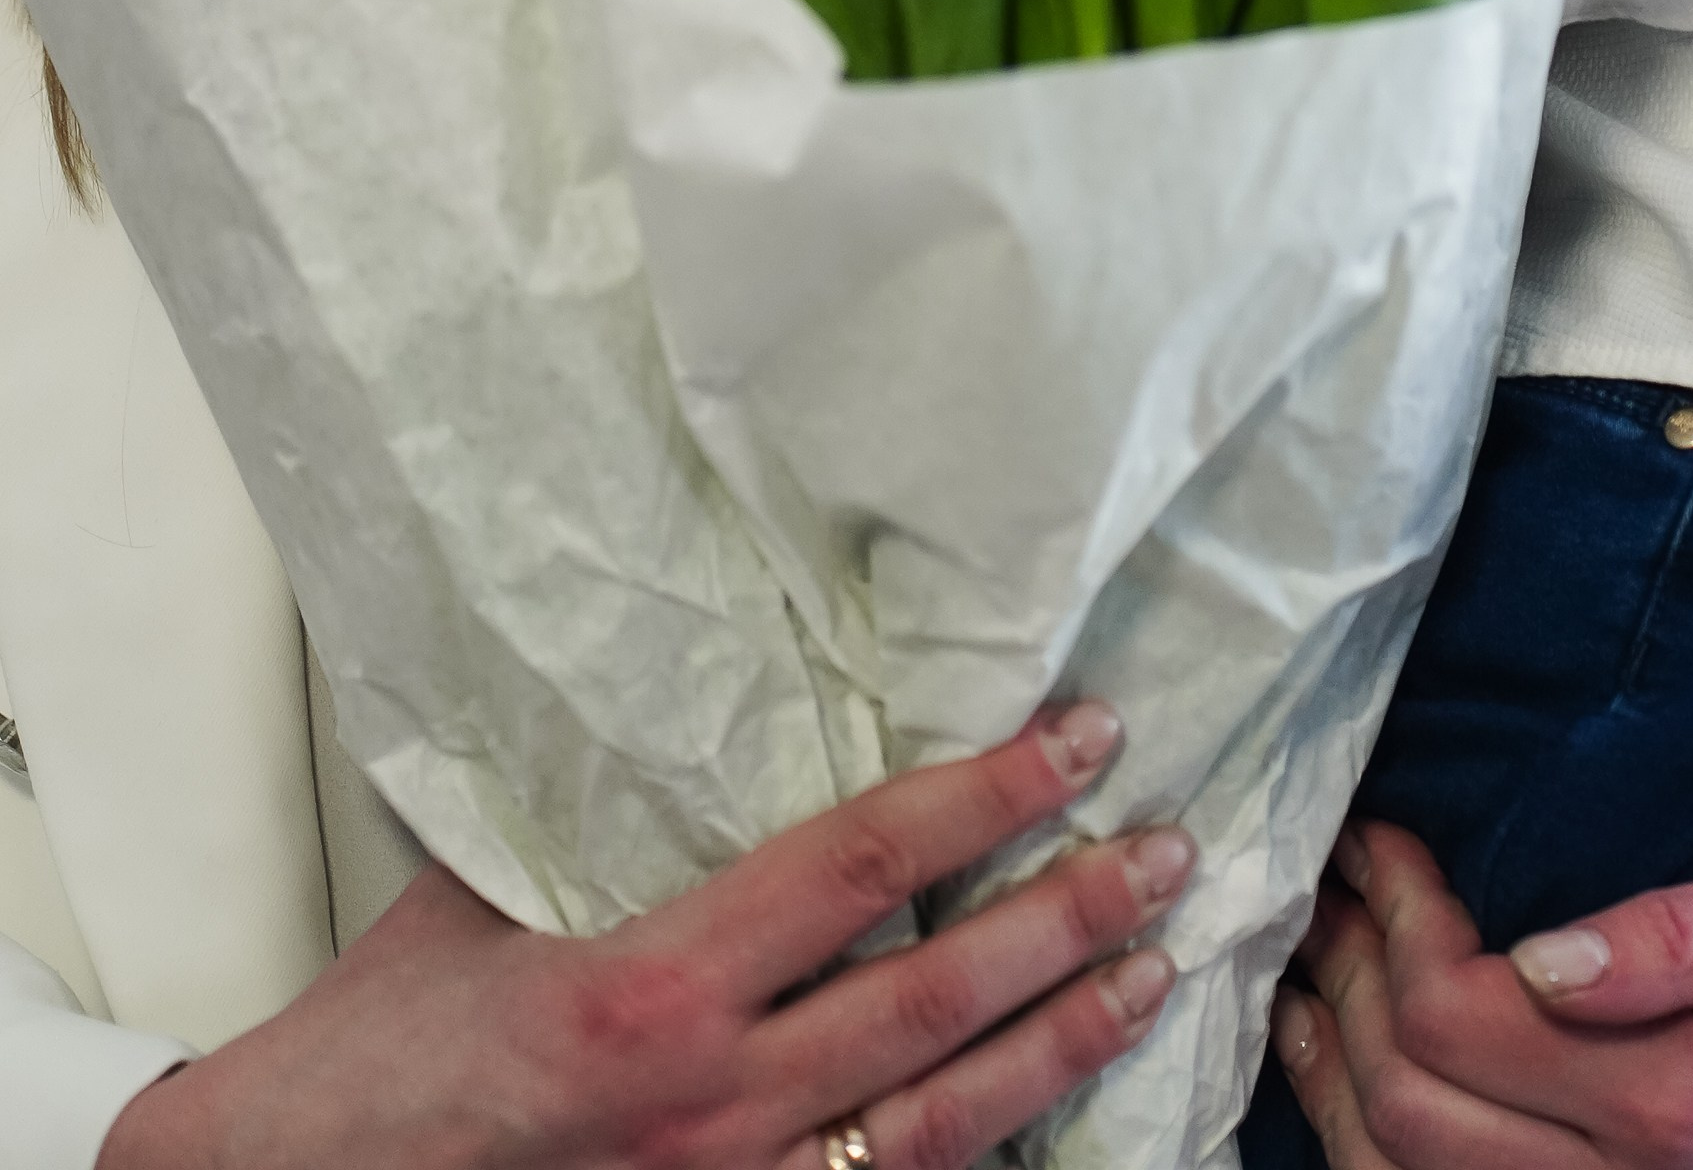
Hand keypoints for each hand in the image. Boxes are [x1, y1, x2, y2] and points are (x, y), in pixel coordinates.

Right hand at [99, 701, 1185, 1169]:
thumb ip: (613, 820)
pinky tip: (1047, 1116)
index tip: (1074, 737)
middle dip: (1072, 920)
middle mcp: (713, 1107)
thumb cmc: (381, 1047)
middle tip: (1169, 852)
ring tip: (1154, 974)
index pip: (864, 866)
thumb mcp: (490, 893)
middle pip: (939, 1003)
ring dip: (1062, 1045)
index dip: (985, 799)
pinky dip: (981, 1158)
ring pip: (944, 1127)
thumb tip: (709, 710)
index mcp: (652, 987)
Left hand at [1270, 819, 1692, 1169]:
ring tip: (1314, 964)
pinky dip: (1371, 1143)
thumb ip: (1687, 937)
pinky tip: (1348, 1068)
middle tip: (1340, 879)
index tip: (1385, 835)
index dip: (1400, 919)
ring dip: (1337, 1069)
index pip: (1462, 1021)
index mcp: (1676, 1108)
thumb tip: (1545, 953)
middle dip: (1353, 980)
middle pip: (1411, 1109)